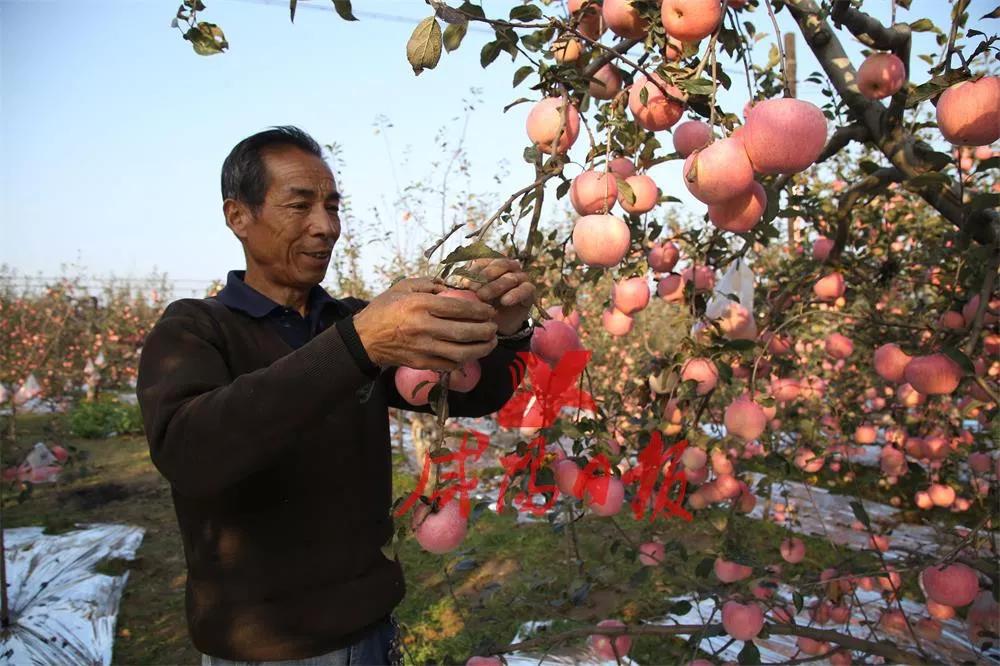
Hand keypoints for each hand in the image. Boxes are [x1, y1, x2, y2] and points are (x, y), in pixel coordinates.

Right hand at [352, 277, 498, 370]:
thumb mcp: (403, 287)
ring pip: (460, 352)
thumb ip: (429, 284)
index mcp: (420, 305)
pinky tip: (471, 354)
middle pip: (464, 332)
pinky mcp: (421, 363)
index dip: (479, 310)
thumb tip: (451, 287)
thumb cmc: (385, 309)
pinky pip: (449, 364)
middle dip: (485, 331)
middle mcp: (423, 327)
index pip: (458, 307)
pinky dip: (464, 360)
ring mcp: (422, 348)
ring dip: (481, 349)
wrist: (365, 338)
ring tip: (491, 343)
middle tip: (494, 328)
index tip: (489, 311)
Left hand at [457, 258, 536, 334]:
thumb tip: (443, 282)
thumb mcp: (471, 296)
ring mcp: (521, 278)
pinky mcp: (530, 291)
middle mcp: (509, 267)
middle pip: (499, 265)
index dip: (474, 270)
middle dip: (485, 276)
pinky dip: (515, 294)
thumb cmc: (483, 306)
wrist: (501, 325)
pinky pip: (525, 289)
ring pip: (511, 277)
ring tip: (484, 297)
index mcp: (493, 264)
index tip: (463, 284)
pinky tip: (505, 301)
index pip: (485, 260)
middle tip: (473, 290)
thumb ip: (463, 287)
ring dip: (496, 286)